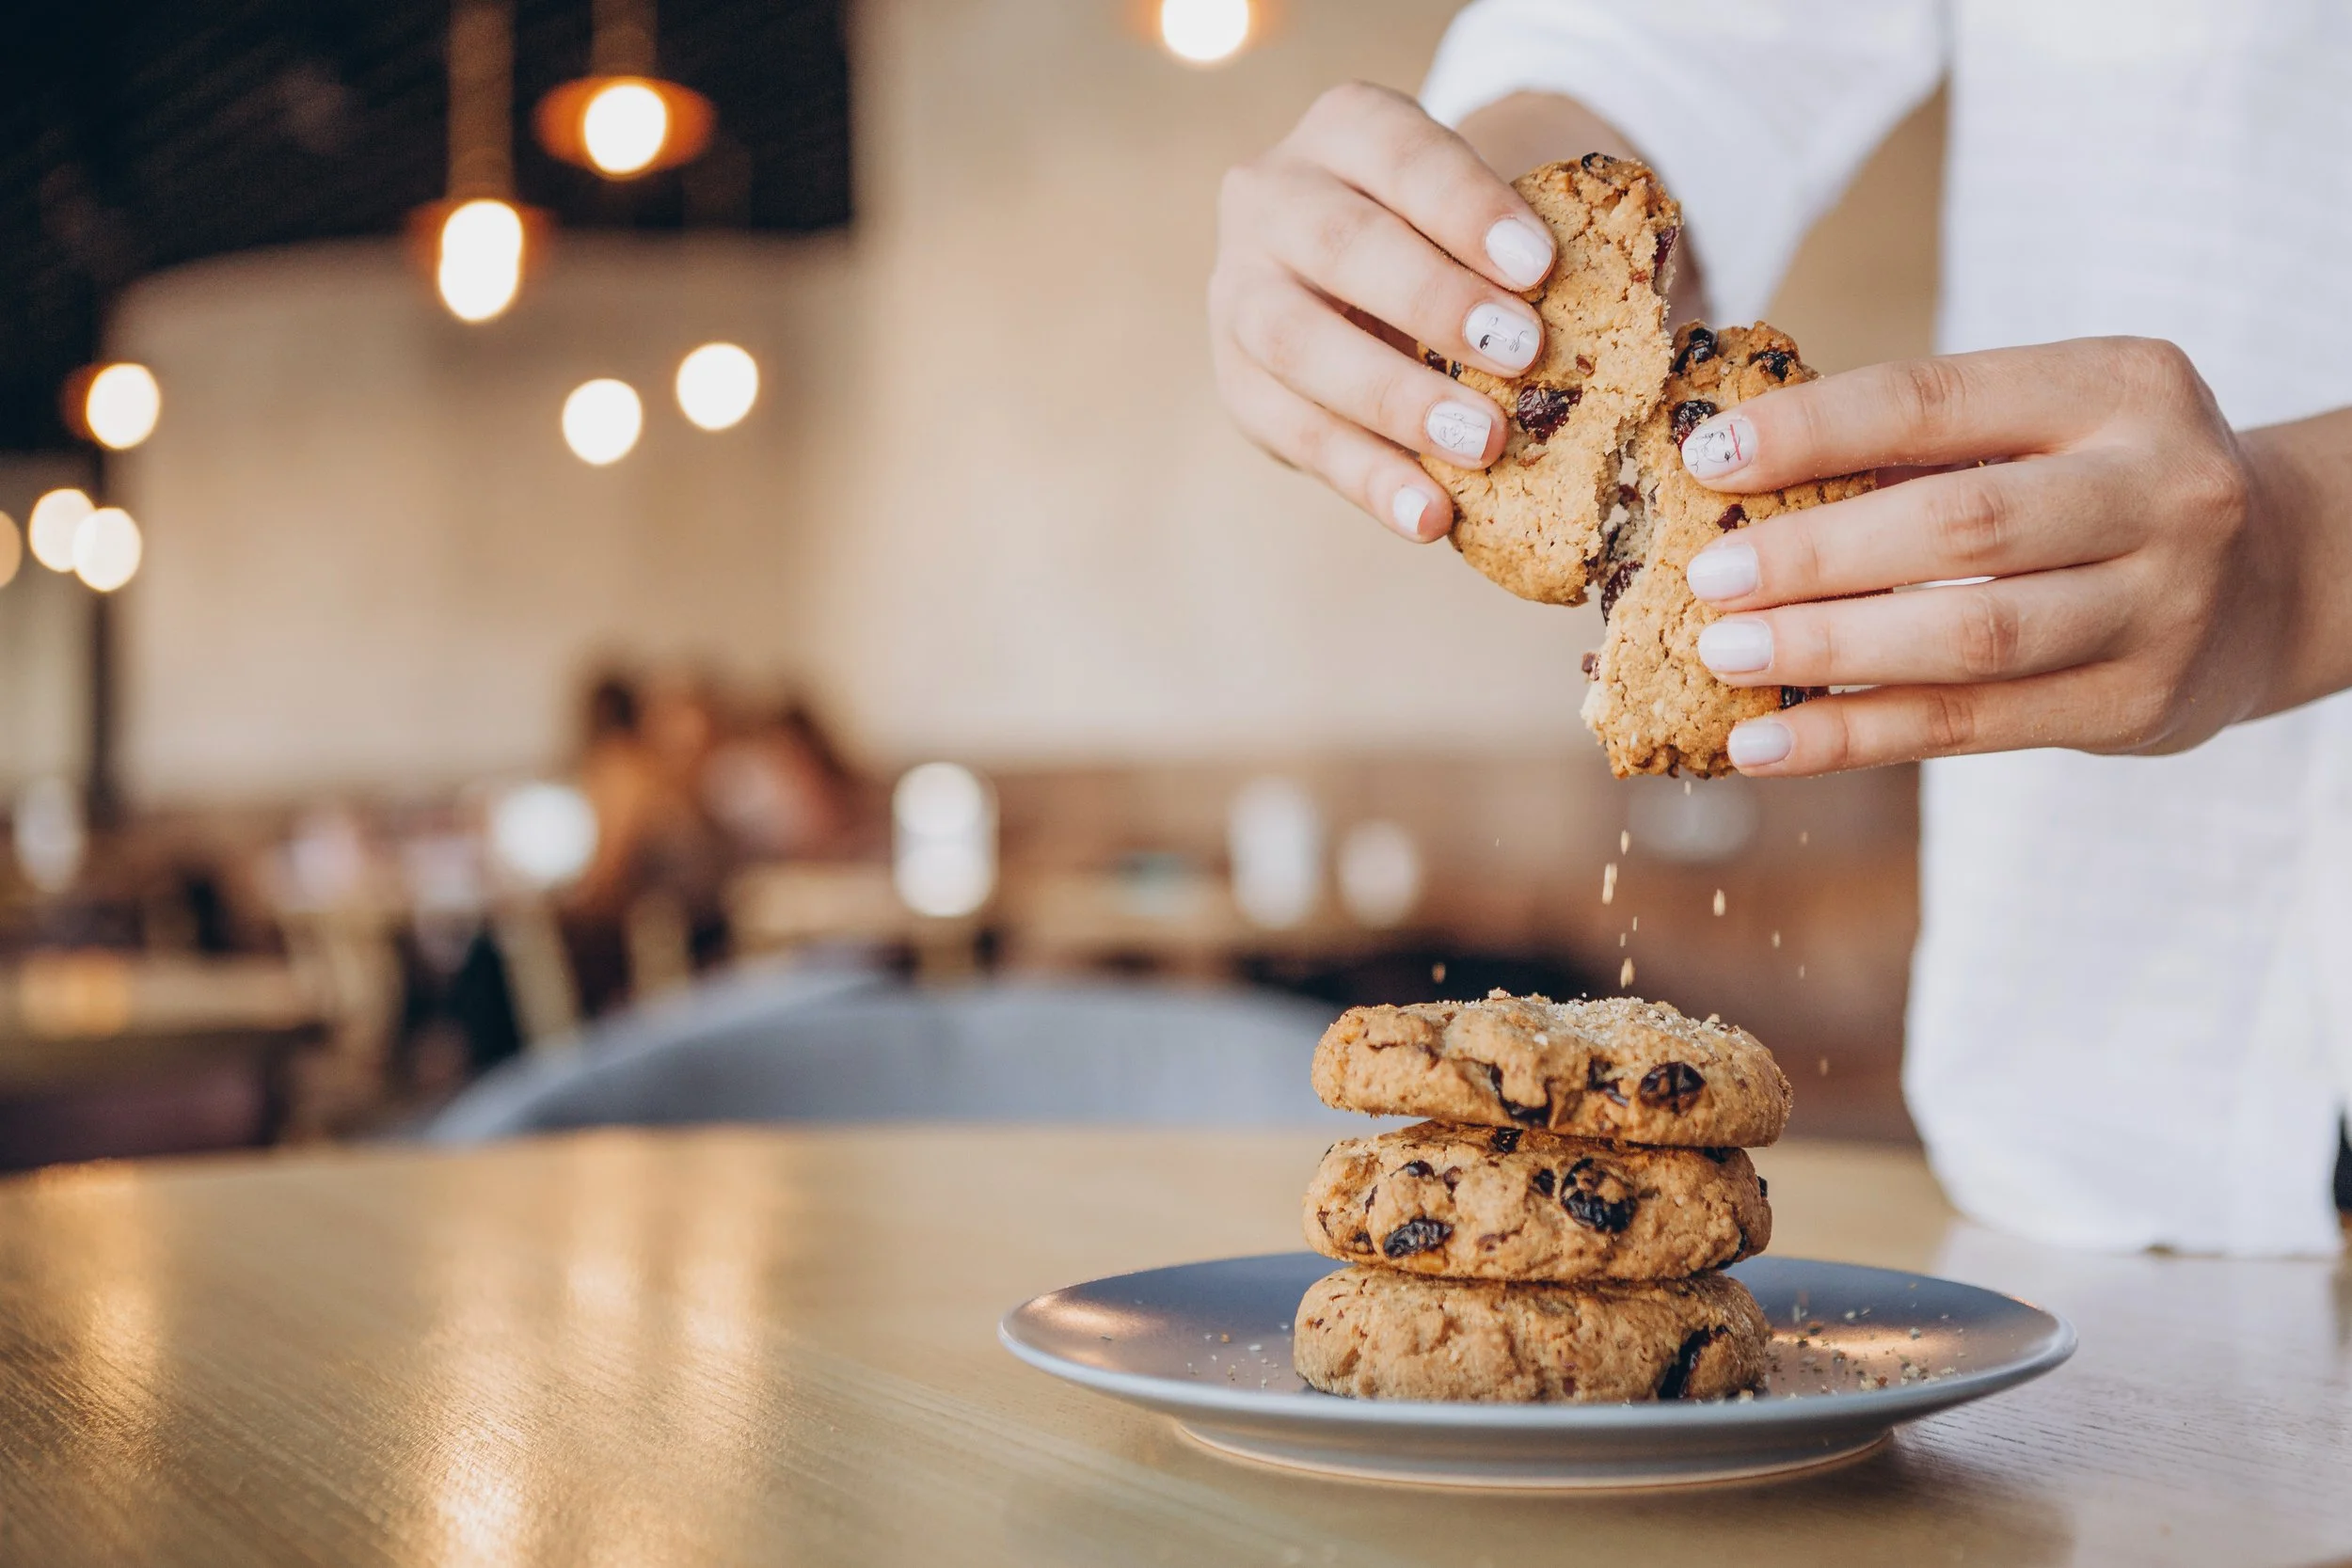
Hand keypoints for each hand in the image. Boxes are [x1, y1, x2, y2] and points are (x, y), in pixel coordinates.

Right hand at [1209, 83, 1561, 543]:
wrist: (1365, 280)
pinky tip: (1430, 516)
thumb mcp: (1492, 214)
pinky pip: (1294, 434)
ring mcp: (1239, 291)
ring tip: (1485, 445)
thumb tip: (1643, 295)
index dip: (1467, 210)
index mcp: (1347, 130)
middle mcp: (1273, 197)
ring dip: (1395, 400)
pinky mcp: (1238, 383)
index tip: (1540, 265)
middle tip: (1523, 355)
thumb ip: (1545, 246)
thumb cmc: (1456, 244)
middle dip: (1434, 302)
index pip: (1403, 156)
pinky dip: (1367, 479)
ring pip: (1298, 342)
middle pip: (1341, 243)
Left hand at [1672, 337, 2297, 775]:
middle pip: (1960, 526)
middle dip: (1817, 555)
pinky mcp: (2138, 704)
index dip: (1813, 431)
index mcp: (2119, 387)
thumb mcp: (2049, 424)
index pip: (1937, 402)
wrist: (2278, 576)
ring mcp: (2162, 605)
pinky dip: (1855, 737)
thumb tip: (1730, 481)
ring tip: (1724, 656)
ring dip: (1828, 652)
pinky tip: (1765, 744)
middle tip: (1709, 578)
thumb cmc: (2102, 485)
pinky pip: (1971, 726)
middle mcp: (2160, 489)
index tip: (1709, 459)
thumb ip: (1921, 445)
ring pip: (1970, 636)